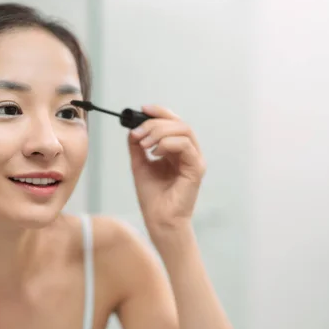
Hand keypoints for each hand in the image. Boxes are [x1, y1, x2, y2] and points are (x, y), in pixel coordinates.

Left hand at [128, 105, 205, 236]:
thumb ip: (137, 146)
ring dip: (160, 132)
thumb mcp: (140, 164)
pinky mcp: (197, 168)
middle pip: (178, 123)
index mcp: (176, 149)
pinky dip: (167, 144)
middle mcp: (188, 151)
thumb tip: (132, 128)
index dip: (159, 112)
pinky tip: (155, 152)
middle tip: (138, 133)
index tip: (141, 109)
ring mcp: (195, 159)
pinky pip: (185, 145)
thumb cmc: (153, 196)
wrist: (158, 219)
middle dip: (155, 123)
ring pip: (183, 130)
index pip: (173, 122)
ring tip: (144, 144)